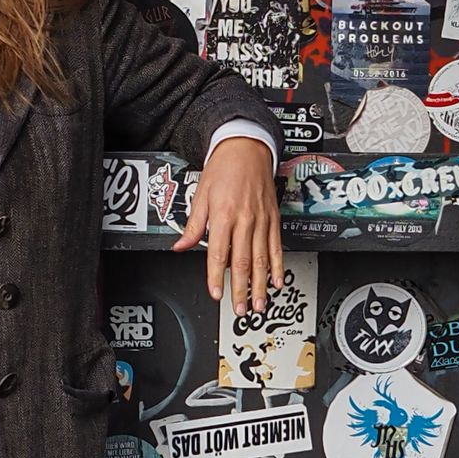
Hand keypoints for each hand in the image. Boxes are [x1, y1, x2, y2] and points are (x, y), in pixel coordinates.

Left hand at [172, 138, 283, 314]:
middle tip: (239, 309)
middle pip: (242, 262)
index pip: (218, 254)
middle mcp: (244, 220)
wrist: (247, 148)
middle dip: (240, 289)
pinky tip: (277, 281)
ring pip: (262, 259)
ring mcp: (261, 220)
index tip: (216, 294)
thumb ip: (193, 226)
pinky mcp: (273, 218)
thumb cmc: (223, 169)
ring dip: (260, 285)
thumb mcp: (201, 195)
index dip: (216, 277)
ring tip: (258, 304)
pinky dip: (278, 266)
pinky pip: (276, 246)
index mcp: (223, 215)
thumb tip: (180, 246)